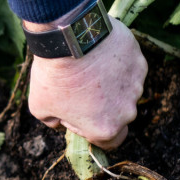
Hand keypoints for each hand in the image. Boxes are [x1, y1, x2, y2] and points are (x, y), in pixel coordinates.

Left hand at [26, 19, 146, 149]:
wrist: (68, 37)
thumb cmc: (54, 75)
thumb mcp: (40, 108)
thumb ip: (54, 122)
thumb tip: (61, 123)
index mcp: (106, 128)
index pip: (108, 142)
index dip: (90, 130)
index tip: (77, 115)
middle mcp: (127, 110)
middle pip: (116, 114)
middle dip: (101, 105)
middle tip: (80, 87)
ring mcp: (136, 84)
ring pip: (124, 89)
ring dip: (110, 83)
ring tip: (88, 66)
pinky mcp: (139, 61)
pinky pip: (128, 67)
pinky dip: (116, 62)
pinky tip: (98, 52)